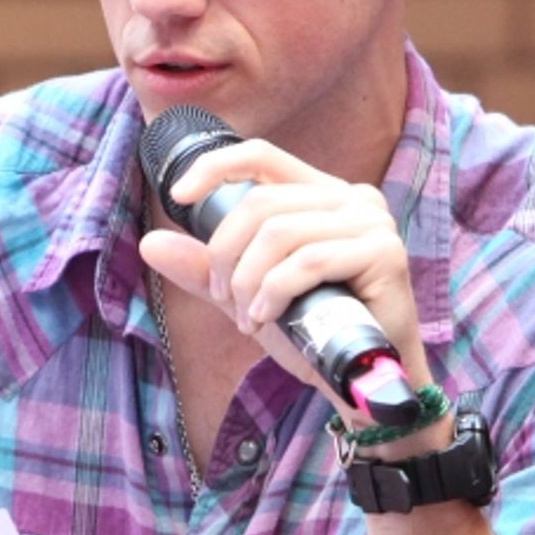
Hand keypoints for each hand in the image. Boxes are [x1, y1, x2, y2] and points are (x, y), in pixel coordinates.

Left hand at [139, 137, 430, 410]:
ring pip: (279, 234)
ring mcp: (371, 222)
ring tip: (247, 317)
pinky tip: (266, 317)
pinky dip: (274, 292)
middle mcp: (351, 198)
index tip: (179, 196)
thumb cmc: (312, 330)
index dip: (215, 166)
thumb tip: (150, 243)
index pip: (261, 156)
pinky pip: (308, 261)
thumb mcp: (248, 293)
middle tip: (224, 298)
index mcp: (320, 194)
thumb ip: (205, 268)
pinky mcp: (384, 252)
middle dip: (226, 255)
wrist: (360, 379)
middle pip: (261, 205)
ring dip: (248, 281)